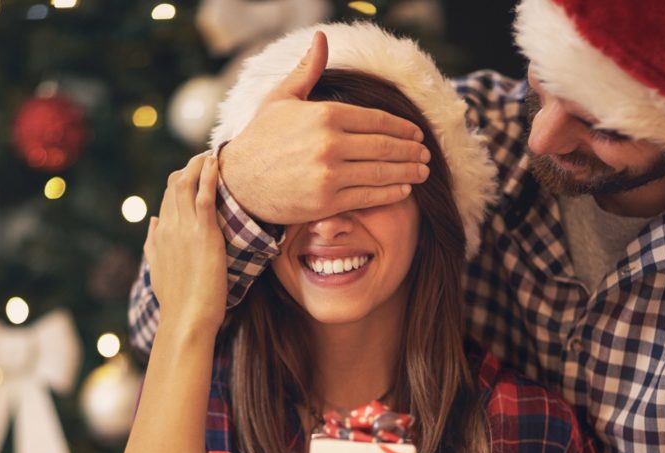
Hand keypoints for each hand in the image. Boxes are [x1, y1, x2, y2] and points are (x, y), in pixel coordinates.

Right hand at [144, 153, 227, 335]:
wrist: (186, 319)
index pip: (167, 198)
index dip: (180, 181)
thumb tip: (153, 222)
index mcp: (160, 234)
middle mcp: (169, 227)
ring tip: (212, 154)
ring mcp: (185, 229)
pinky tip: (215, 163)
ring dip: (199, 165)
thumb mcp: (157, 269)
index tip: (193, 171)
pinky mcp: (203, 234)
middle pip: (175, 185)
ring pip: (187, 185)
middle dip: (190, 167)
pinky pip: (205, 197)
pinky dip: (209, 177)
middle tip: (206, 158)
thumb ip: (153, 243)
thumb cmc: (177, 301)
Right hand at [220, 31, 430, 224]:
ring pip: (381, 172)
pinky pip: (368, 197)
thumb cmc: (261, 139)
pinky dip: (391, 193)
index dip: (402, 127)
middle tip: (426, 153)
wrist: (238, 184)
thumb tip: (321, 37)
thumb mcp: (282, 98)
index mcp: (324, 114)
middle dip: (410, 151)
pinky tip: (404, 189)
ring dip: (408, 172)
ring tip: (423, 171)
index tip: (416, 133)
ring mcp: (329, 175)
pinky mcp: (327, 202)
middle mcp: (330, 144)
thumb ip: (308, 70)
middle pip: (384, 146)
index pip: (376, 120)